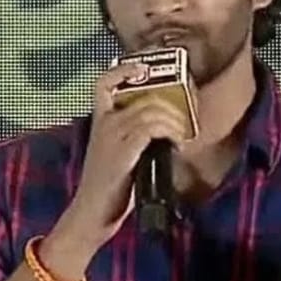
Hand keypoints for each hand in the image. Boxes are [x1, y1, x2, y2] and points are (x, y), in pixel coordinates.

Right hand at [54, 63, 191, 250]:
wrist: (92, 212)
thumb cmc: (110, 186)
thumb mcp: (121, 154)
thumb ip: (137, 137)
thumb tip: (168, 129)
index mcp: (101, 121)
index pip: (103, 83)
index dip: (123, 69)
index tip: (145, 68)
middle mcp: (105, 123)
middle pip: (143, 94)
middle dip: (173, 101)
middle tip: (188, 114)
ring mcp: (112, 135)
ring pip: (152, 110)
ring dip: (175, 119)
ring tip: (184, 134)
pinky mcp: (123, 150)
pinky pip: (152, 127)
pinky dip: (170, 131)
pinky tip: (178, 143)